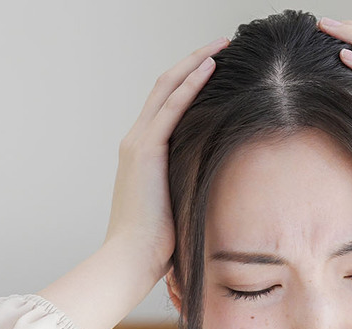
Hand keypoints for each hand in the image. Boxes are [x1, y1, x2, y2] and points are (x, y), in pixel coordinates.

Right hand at [104, 37, 229, 273]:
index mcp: (142, 154)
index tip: (215, 68)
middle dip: (193, 62)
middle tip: (221, 46)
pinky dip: (191, 84)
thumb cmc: (155, 245)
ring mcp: (138, 143)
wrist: (130, 260)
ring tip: (220, 47)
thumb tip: (220, 191)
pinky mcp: (146, 150)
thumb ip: (190, 189)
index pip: (165, 105)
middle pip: (165, 87)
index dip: (188, 82)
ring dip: (194, 63)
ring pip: (167, 88)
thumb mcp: (177, 207)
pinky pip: (171, 107)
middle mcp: (136, 140)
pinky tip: (210, 68)